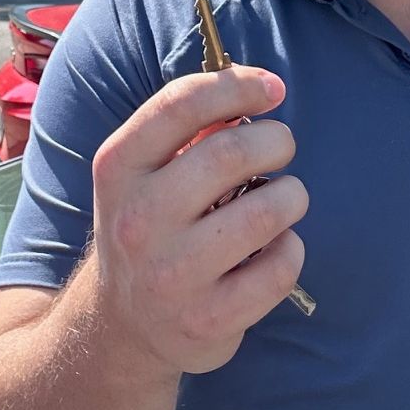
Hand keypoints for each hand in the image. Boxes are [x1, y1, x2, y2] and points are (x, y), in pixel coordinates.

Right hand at [90, 65, 307, 375]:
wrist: (123, 323)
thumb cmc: (150, 224)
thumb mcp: (145, 172)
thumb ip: (190, 130)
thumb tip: (259, 90)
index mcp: (118, 167)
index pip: (180, 105)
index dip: (237, 86)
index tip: (273, 88)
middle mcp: (137, 218)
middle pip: (231, 154)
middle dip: (276, 141)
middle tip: (282, 147)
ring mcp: (171, 273)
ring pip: (266, 212)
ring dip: (292, 195)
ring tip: (283, 198)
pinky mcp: (208, 320)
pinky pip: (279, 268)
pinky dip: (291, 248)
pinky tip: (274, 248)